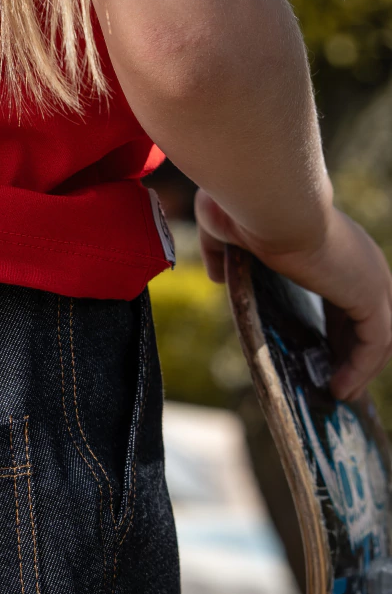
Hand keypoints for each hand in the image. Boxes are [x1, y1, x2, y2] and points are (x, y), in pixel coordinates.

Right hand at [196, 190, 391, 401]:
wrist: (268, 201)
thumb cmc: (245, 207)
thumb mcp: (225, 231)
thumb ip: (221, 252)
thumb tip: (217, 276)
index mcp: (336, 245)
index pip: (348, 293)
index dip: (338, 324)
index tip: (323, 351)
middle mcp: (362, 261)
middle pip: (369, 317)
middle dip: (352, 350)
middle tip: (332, 379)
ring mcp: (371, 277)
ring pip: (378, 334)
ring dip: (361, 366)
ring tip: (338, 393)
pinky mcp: (369, 295)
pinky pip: (374, 344)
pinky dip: (361, 369)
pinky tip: (340, 388)